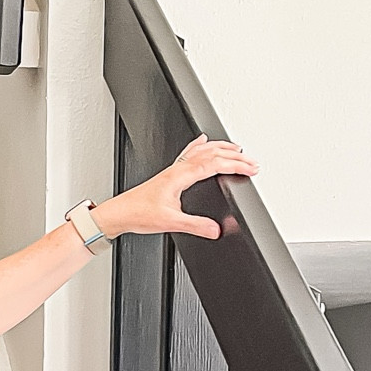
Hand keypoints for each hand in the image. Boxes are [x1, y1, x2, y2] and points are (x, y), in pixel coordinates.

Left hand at [97, 135, 257, 241]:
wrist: (118, 213)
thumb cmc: (138, 214)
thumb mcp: (170, 222)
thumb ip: (195, 226)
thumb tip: (216, 229)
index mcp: (180, 176)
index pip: (214, 164)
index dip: (236, 165)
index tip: (251, 168)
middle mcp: (177, 169)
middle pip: (211, 153)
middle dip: (234, 156)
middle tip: (252, 161)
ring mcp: (172, 170)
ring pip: (201, 150)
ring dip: (221, 148)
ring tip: (236, 149)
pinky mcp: (168, 175)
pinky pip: (188, 153)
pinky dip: (199, 145)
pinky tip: (202, 141)